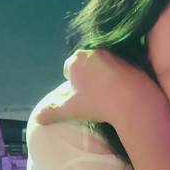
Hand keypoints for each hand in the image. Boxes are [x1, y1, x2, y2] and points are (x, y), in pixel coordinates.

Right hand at [34, 48, 164, 125]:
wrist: (132, 101)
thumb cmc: (98, 104)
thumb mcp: (71, 109)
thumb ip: (52, 111)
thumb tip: (37, 118)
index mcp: (76, 61)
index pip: (68, 69)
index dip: (73, 84)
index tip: (81, 97)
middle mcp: (92, 51)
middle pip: (84, 64)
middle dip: (86, 76)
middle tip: (94, 95)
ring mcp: (111, 54)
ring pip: (101, 63)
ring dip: (101, 74)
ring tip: (108, 92)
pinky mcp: (128, 58)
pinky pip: (118, 66)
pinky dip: (117, 74)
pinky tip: (121, 88)